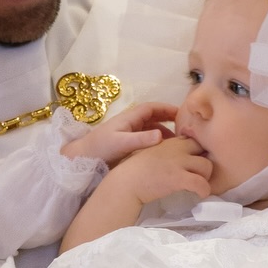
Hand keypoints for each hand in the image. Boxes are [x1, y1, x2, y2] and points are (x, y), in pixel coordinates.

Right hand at [58, 137, 213, 252]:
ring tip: (200, 185)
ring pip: (207, 166)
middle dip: (206, 161)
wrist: (125, 183)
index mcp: (169, 142)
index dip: (198, 150)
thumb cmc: (133, 171)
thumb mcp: (149, 153)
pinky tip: (199, 194)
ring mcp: (179, 163)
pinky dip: (204, 190)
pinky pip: (202, 184)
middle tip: (201, 174)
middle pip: (204, 149)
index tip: (196, 161)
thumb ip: (164, 151)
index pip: (194, 140)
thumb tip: (175, 159)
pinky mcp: (179, 179)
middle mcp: (177, 149)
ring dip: (206, 177)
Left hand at [62, 101, 177, 165]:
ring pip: (151, 129)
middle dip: (169, 120)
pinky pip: (146, 140)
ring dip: (164, 133)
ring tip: (177, 143)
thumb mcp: (121, 143)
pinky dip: (156, 143)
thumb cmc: (100, 148)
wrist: (81, 160)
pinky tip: (163, 152)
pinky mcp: (127, 145)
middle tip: (185, 129)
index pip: (152, 108)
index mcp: (129, 118)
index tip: (182, 113)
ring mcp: (128, 134)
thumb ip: (141, 139)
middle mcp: (130, 124)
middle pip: (153, 117)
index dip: (167, 108)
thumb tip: (162, 135)